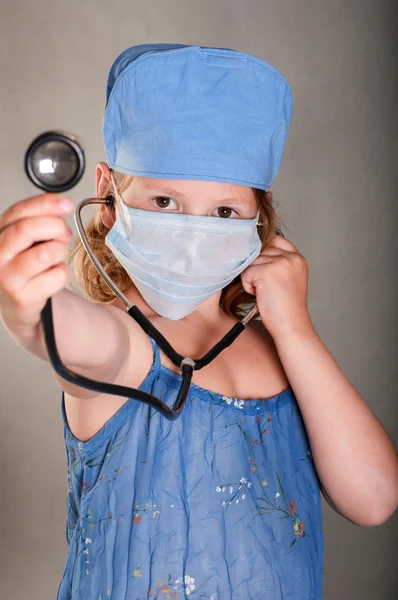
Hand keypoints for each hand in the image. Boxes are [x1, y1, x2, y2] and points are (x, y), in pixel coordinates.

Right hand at [0, 193, 73, 340]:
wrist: (17, 301)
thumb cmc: (24, 265)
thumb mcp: (26, 238)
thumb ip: (39, 219)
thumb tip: (61, 206)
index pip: (19, 211)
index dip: (45, 204)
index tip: (66, 204)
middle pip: (28, 229)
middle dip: (55, 227)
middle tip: (65, 234)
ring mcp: (8, 276)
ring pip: (46, 253)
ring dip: (61, 251)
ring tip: (56, 257)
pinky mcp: (23, 296)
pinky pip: (57, 276)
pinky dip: (64, 273)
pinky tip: (54, 275)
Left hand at [241, 234, 312, 337]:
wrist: (290, 325)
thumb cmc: (286, 307)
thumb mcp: (289, 279)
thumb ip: (279, 263)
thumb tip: (255, 250)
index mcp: (298, 259)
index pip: (276, 239)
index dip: (264, 250)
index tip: (262, 266)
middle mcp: (291, 258)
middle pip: (260, 250)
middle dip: (257, 267)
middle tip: (266, 287)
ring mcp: (279, 263)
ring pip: (251, 262)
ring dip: (252, 278)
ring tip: (265, 292)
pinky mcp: (266, 272)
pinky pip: (246, 273)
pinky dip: (248, 286)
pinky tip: (260, 296)